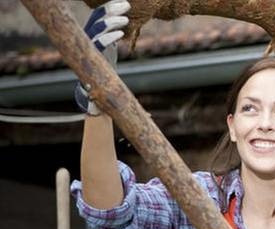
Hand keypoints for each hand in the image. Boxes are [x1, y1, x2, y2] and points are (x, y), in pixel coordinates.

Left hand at [74, 0, 130, 114]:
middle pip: (94, 26)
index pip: (93, 44)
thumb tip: (111, 110)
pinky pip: (103, 21)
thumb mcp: (99, 98)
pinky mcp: (97, 37)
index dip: (105, 37)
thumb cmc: (95, 96)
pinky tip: (124, 9)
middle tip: (125, 15)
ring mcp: (91, 40)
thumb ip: (101, 101)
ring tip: (127, 7)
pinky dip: (113, 14)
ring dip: (112, 12)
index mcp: (87, 60)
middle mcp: (86, 47)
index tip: (120, 35)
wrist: (89, 91)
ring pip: (98, 20)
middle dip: (108, 19)